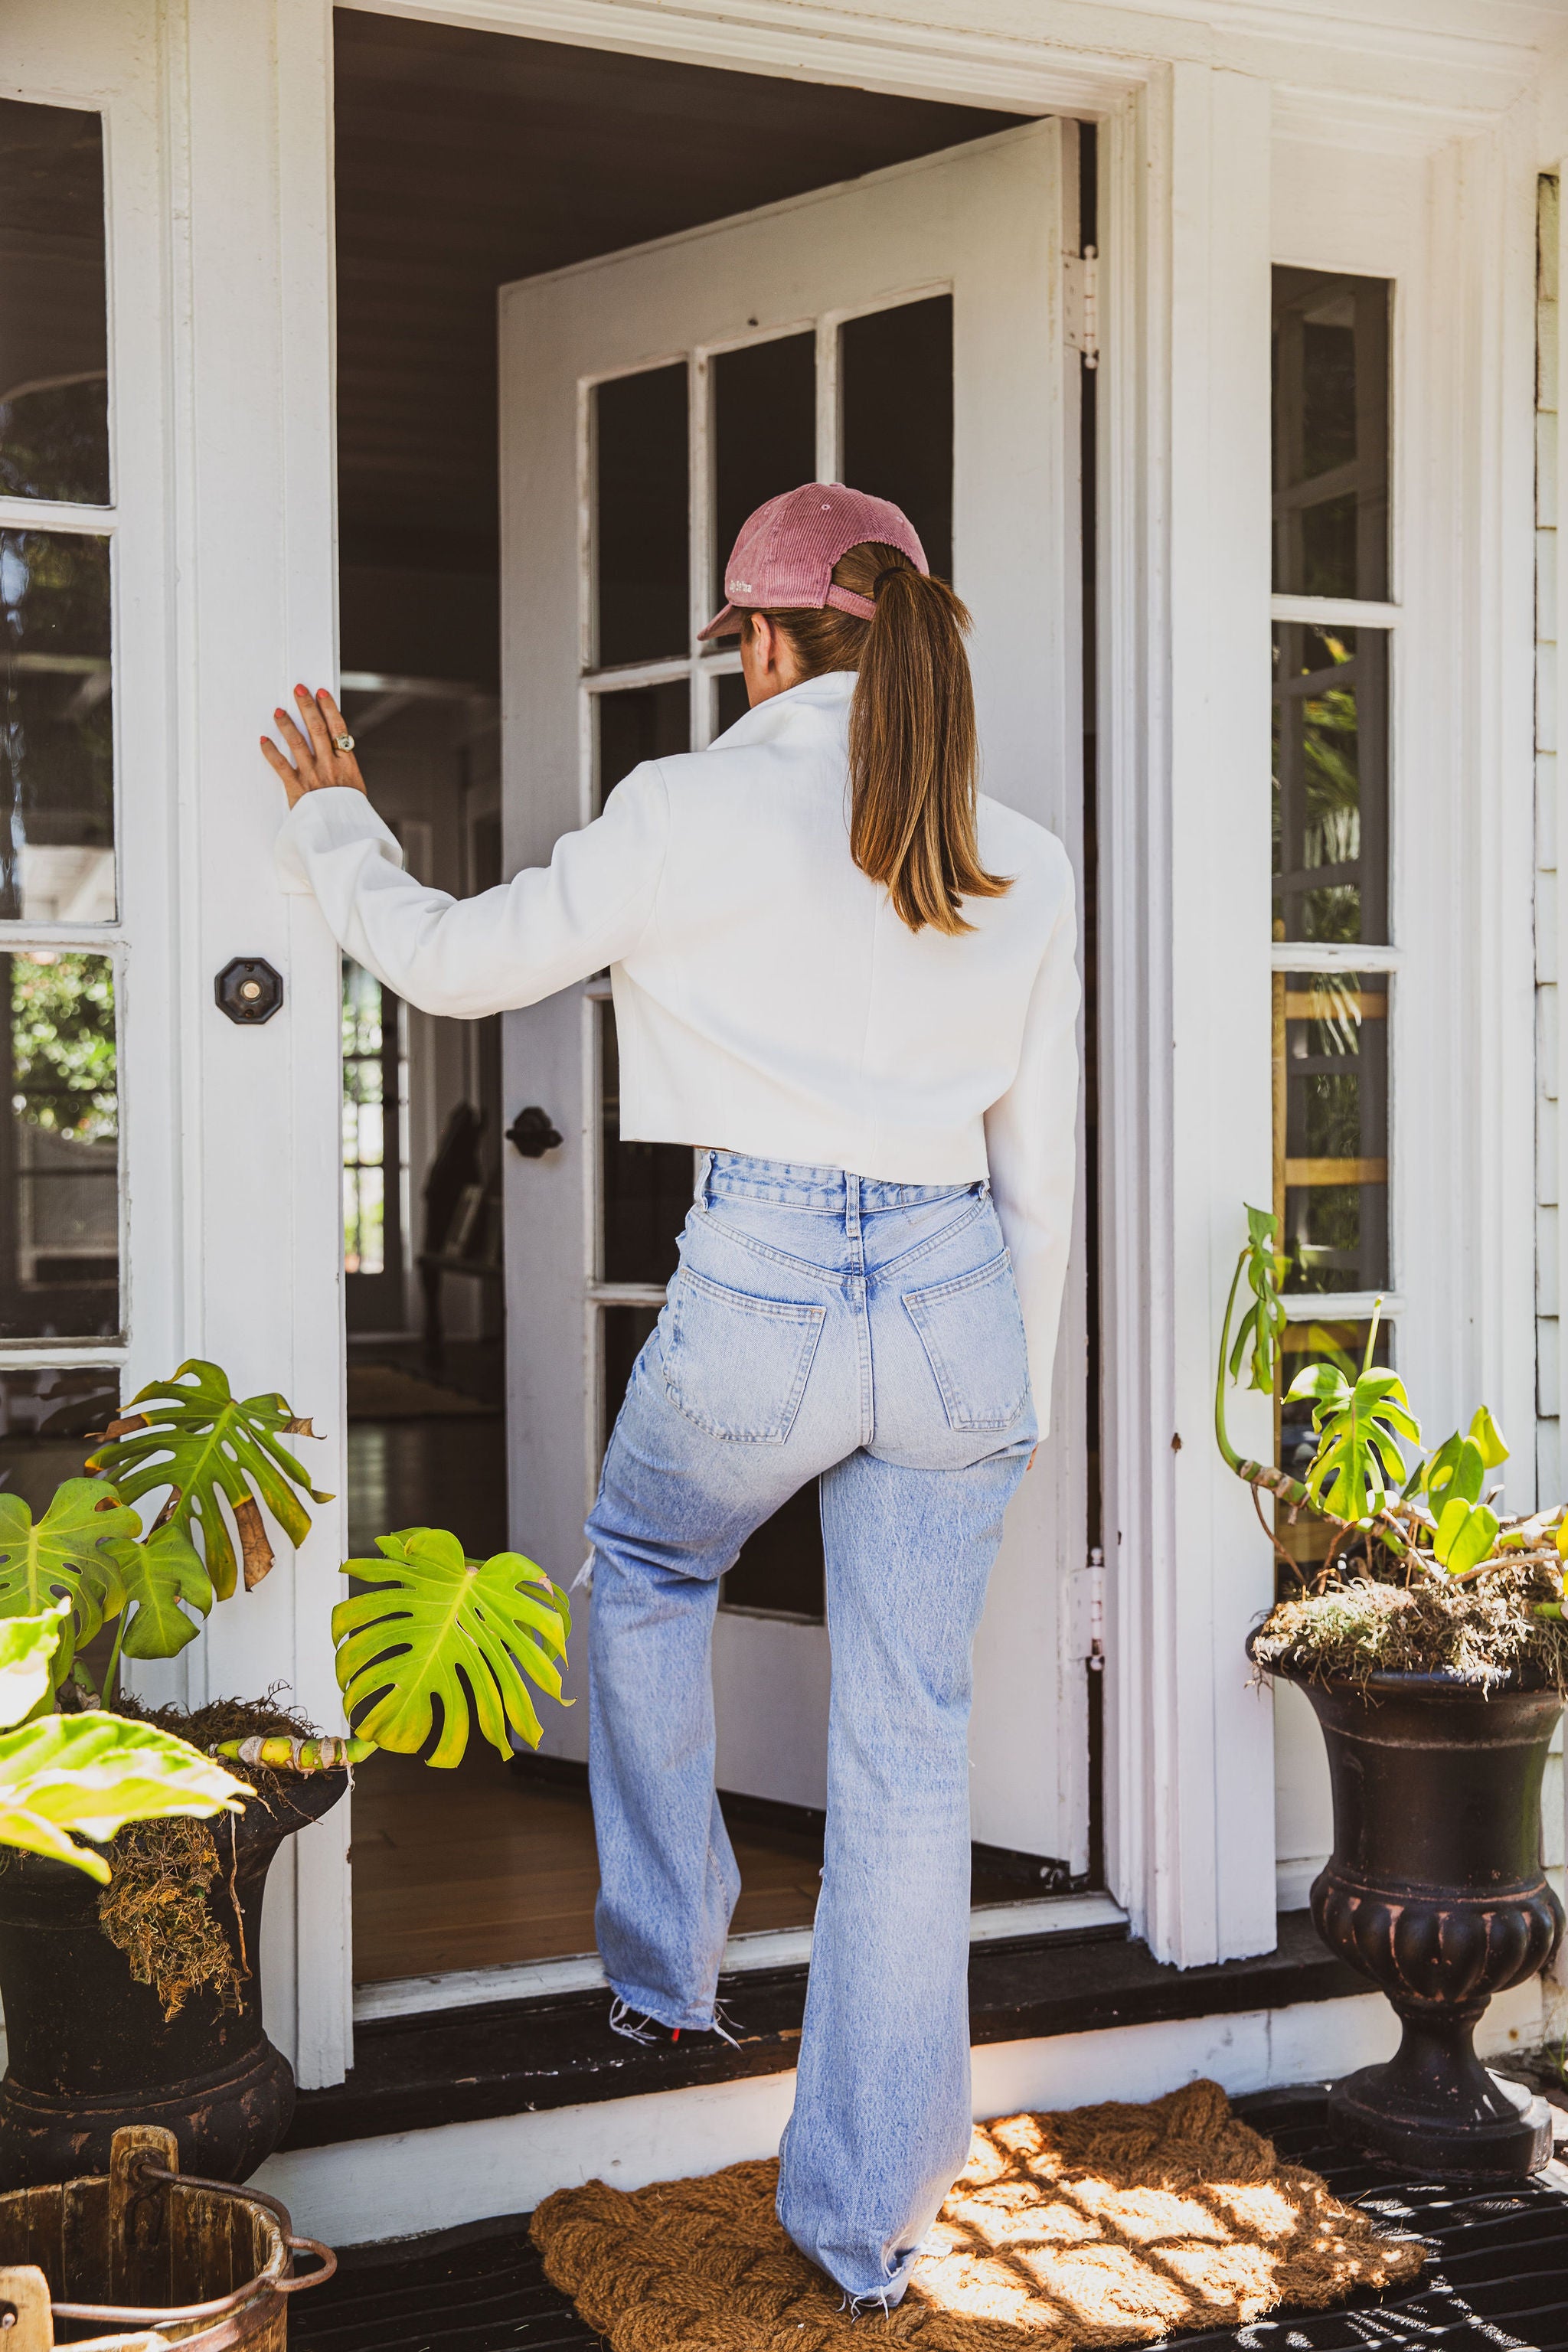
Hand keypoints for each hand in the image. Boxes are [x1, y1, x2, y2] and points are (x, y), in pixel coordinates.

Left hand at [260, 684, 367, 808]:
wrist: (343, 838)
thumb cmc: (348, 814)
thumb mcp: (355, 787)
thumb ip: (343, 766)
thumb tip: (335, 746)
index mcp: (347, 764)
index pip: (338, 729)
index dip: (329, 708)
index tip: (321, 693)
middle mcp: (330, 766)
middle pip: (317, 729)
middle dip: (307, 706)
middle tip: (298, 690)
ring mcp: (313, 776)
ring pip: (297, 743)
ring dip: (286, 724)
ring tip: (278, 711)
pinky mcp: (297, 789)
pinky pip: (281, 766)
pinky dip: (271, 751)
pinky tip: (264, 739)